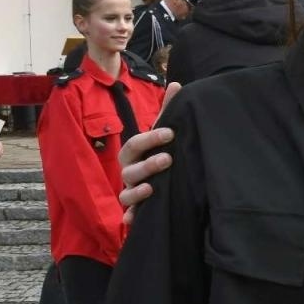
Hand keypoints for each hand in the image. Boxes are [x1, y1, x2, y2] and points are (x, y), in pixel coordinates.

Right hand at [117, 83, 179, 224]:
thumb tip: (176, 84)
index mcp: (134, 152)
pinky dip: (130, 217)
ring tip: (153, 188)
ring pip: (127, 192)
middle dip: (147, 164)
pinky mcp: (135, 209)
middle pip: (130, 168)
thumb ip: (167, 111)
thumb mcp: (161, 132)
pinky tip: (133, 220)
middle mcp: (128, 171)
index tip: (170, 132)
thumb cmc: (156, 153)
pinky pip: (129, 214)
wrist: (152, 181)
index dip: (151, 138)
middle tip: (168, 159)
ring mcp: (129, 190)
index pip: (136, 143)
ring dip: (138, 190)